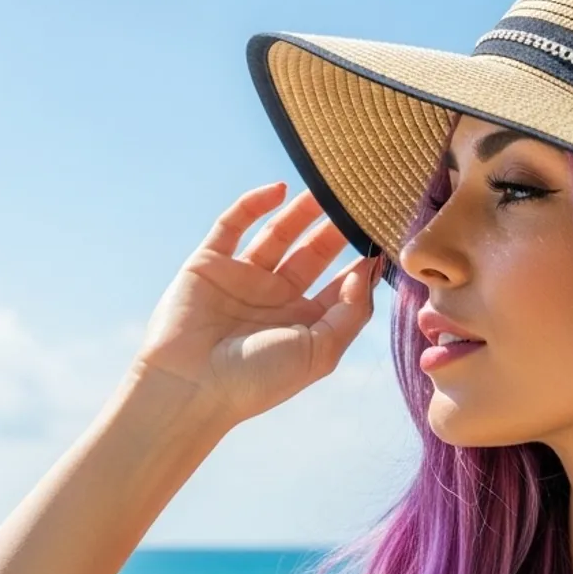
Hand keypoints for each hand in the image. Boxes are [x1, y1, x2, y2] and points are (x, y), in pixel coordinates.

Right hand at [131, 182, 382, 427]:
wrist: (190, 387)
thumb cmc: (258, 380)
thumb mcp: (320, 352)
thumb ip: (351, 312)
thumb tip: (367, 270)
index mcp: (303, 323)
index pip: (339, 283)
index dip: (361, 260)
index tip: (383, 233)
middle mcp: (274, 298)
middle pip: (312, 253)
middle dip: (335, 228)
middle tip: (360, 200)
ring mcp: (241, 278)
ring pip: (277, 233)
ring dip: (301, 210)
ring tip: (328, 186)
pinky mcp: (208, 263)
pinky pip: (231, 225)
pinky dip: (253, 204)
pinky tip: (279, 190)